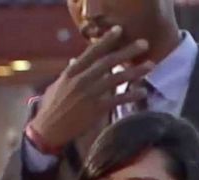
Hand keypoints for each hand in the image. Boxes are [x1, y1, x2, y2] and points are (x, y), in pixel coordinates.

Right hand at [29, 25, 152, 148]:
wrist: (48, 129)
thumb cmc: (53, 106)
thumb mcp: (59, 85)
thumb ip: (71, 72)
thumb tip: (76, 60)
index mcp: (71, 72)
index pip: (91, 52)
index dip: (106, 40)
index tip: (119, 30)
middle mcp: (80, 80)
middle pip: (108, 62)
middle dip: (127, 51)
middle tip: (144, 44)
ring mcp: (89, 94)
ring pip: (116, 79)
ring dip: (135, 71)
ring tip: (150, 64)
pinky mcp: (95, 109)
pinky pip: (117, 100)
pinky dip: (131, 95)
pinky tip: (143, 91)